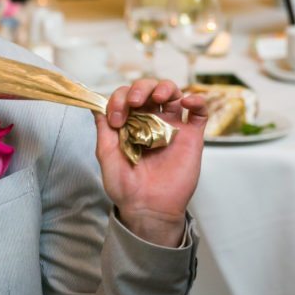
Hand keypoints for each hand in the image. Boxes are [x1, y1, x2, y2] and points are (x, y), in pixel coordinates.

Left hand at [92, 78, 207, 246]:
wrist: (147, 207)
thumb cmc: (124, 185)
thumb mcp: (106, 154)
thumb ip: (103, 128)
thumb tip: (95, 104)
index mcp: (130, 124)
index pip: (126, 97)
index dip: (119, 99)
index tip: (116, 118)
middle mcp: (151, 122)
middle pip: (150, 90)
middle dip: (141, 88)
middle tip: (134, 102)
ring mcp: (172, 128)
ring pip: (174, 94)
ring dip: (165, 87)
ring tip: (158, 97)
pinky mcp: (191, 137)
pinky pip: (200, 113)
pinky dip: (196, 101)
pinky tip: (186, 101)